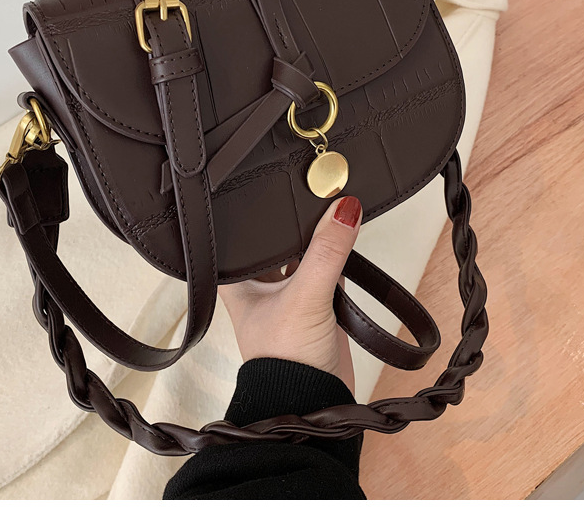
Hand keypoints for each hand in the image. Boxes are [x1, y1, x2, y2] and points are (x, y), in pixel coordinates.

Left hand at [219, 196, 362, 393]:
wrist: (313, 403)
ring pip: (301, 251)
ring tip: (329, 199)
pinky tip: (342, 232)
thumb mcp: (305, 297)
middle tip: (312, 182)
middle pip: (276, 238)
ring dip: (315, 234)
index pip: (242, 233)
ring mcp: (287, 292)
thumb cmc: (284, 360)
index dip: (256, 209)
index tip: (276, 179)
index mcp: (237, 280)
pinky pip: (324, 266)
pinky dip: (334, 252)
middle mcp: (258, 283)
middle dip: (294, 218)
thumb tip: (345, 210)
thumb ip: (326, 253)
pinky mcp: (314, 302)